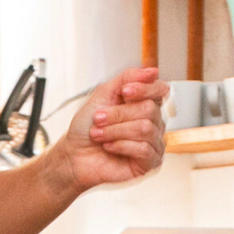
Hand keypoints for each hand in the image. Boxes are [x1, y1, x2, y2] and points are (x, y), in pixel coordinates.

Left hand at [58, 66, 168, 192]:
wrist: (73, 154)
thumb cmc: (86, 127)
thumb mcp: (102, 95)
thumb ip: (126, 79)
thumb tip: (153, 71)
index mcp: (143, 104)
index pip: (160, 90)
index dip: (145, 89)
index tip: (124, 91)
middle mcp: (153, 123)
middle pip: (149, 109)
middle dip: (117, 114)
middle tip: (98, 120)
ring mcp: (153, 143)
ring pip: (145, 129)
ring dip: (114, 130)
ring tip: (98, 134)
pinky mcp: (150, 162)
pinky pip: (144, 149)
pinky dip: (120, 145)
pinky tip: (108, 147)